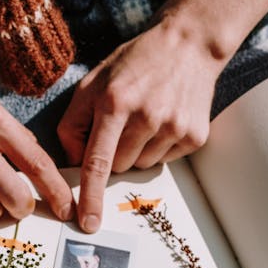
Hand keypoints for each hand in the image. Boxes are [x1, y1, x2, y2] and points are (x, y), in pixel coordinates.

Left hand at [57, 18, 222, 231]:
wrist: (188, 44)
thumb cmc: (135, 63)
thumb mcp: (93, 82)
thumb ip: (74, 122)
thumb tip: (73, 163)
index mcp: (115, 102)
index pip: (97, 161)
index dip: (90, 196)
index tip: (87, 223)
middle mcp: (146, 116)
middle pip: (119, 168)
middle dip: (114, 154)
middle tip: (123, 123)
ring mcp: (174, 127)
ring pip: (142, 166)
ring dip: (138, 151)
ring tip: (146, 117)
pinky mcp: (194, 135)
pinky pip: (165, 160)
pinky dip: (159, 147)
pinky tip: (164, 119)